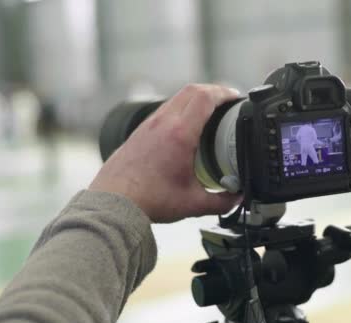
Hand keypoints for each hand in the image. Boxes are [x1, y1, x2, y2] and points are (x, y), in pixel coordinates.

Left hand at [90, 84, 241, 222]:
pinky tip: (185, 127)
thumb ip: (221, 202)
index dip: (225, 93)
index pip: (205, 97)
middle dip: (213, 91)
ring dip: (195, 98)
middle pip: (192, 90)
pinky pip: (164, 109)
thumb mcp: (193, 204)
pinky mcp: (140, 131)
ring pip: (176, 98)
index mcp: (180, 134)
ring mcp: (149, 125)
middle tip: (226, 100)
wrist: (114, 203)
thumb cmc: (148, 200)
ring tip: (208, 111)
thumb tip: (237, 198)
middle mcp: (162, 123)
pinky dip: (180, 109)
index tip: (235, 98)